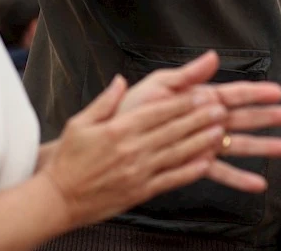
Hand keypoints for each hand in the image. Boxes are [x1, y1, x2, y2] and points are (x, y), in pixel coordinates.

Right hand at [39, 75, 228, 229]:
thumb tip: (121, 81)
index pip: (158, 111)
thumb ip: (104, 101)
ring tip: (220, 132)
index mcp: (118, 129)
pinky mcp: (141, 191)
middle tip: (221, 108)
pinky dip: (190, 171)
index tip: (202, 94)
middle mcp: (132, 149)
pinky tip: (206, 164)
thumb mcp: (79, 123)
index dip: (183, 102)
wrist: (58, 199)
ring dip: (201, 142)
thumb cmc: (69, 161)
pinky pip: (171, 180)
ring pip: (177, 153)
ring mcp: (138, 172)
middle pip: (173, 130)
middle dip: (199, 118)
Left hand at [119, 50, 280, 191]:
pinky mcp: (193, 162)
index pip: (235, 93)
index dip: (258, 92)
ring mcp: (202, 142)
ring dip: (265, 147)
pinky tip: (256, 184)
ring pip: (240, 145)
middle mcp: (205, 120)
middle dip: (272, 117)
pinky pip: (220, 171)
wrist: (112, 138)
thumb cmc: (133, 108)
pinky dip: (239, 178)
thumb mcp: (159, 85)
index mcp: (199, 97)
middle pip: (246, 118)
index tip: (279, 92)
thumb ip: (188, 75)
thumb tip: (212, 57)